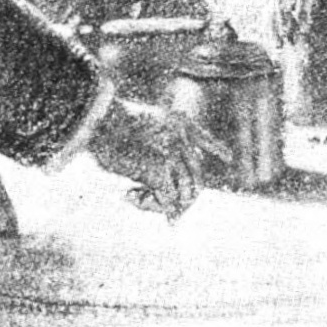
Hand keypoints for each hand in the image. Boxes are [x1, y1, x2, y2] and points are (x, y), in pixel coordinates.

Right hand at [89, 99, 230, 219]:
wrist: (98, 120)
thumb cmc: (106, 125)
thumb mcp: (137, 130)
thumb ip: (154, 146)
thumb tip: (163, 177)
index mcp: (176, 122)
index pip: (202, 137)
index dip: (216, 148)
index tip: (228, 157)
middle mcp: (181, 137)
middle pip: (196, 179)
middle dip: (180, 198)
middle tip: (145, 198)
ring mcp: (173, 153)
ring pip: (187, 193)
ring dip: (163, 204)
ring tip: (137, 198)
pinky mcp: (161, 169)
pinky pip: (167, 200)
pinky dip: (150, 206)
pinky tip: (128, 196)